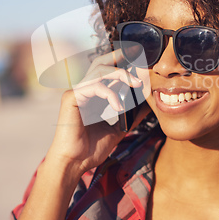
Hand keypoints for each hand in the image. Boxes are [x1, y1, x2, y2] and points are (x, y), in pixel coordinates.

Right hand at [46, 49, 143, 174]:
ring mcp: (76, 92)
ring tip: (137, 83)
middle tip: (137, 56)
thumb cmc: (90, 149)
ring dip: (121, 74)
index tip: (140, 62)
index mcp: (94, 96)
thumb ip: (130, 117)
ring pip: (99, 71)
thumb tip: (147, 108)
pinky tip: (119, 107)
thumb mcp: (117, 130)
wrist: (74, 163)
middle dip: (119, 56)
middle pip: (101, 63)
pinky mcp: (71, 98)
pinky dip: (110, 94)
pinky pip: (94, 87)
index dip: (122, 64)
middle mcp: (84, 91)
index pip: (107, 72)